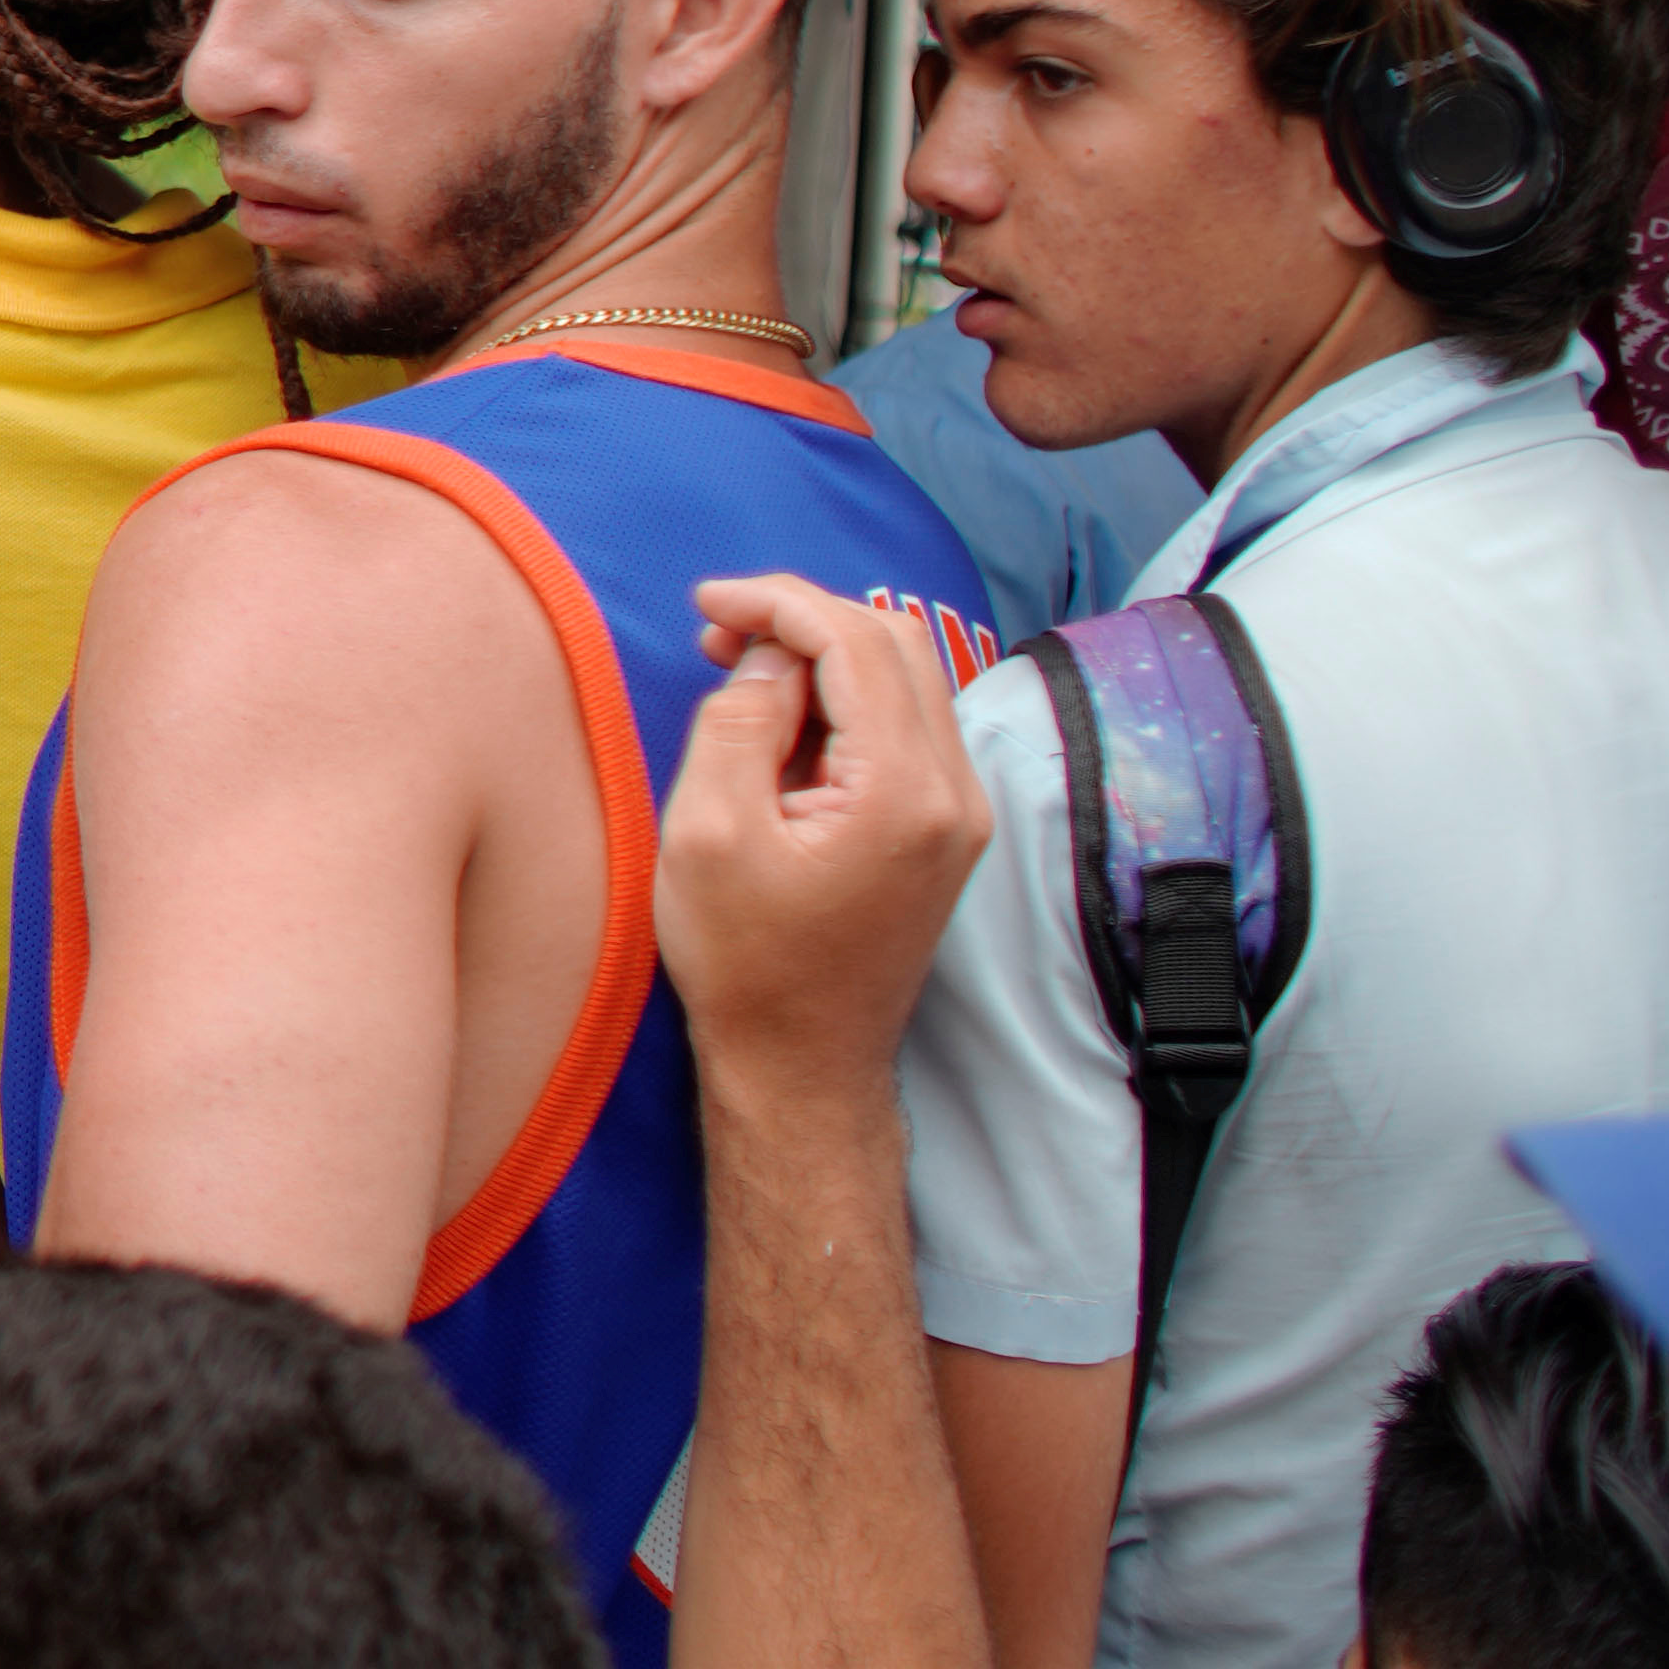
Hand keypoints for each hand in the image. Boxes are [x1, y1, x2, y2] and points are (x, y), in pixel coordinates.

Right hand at [657, 570, 994, 1092]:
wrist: (803, 1066)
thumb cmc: (749, 967)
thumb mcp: (708, 835)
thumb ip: (739, 723)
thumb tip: (767, 661)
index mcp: (904, 791)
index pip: (857, 640)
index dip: (778, 602)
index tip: (708, 604)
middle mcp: (956, 794)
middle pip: (896, 646)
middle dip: (805, 618)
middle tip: (720, 634)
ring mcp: (961, 815)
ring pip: (908, 681)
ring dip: (827, 657)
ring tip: (742, 673)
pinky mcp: (946, 832)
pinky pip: (908, 728)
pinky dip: (848, 701)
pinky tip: (786, 721)